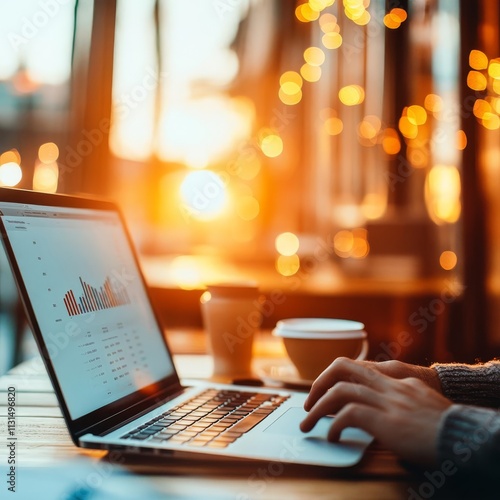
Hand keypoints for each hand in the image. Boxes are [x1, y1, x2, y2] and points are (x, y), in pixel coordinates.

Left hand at [300, 357, 451, 465]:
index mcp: (397, 380)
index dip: (335, 378)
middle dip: (320, 383)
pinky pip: (348, 415)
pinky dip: (334, 424)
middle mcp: (389, 384)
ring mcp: (387, 401)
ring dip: (318, 407)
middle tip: (309, 401)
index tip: (324, 392)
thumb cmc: (445, 426)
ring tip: (308, 422)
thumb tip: (379, 409)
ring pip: (339, 392)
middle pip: (342, 368)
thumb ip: (400, 398)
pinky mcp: (386, 420)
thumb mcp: (422, 403)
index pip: (357, 368)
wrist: (463, 436)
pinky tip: (332, 436)